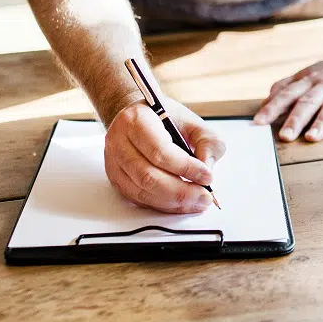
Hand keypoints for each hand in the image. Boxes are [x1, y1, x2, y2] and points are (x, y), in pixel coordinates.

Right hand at [104, 98, 225, 212]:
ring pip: (142, 191)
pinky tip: (180, 204)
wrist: (138, 116)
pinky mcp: (116, 178)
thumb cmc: (164, 118)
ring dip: (172, 202)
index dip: (185, 168)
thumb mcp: (192, 121)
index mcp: (137, 120)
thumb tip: (207, 168)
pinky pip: (138, 199)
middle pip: (148, 176)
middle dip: (180, 191)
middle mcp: (119, 141)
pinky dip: (162, 205)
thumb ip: (208, 142)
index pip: (159, 151)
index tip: (207, 177)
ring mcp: (114, 162)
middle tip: (204, 196)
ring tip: (196, 202)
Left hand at [254, 55, 322, 141]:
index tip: (258, 122)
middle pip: (308, 102)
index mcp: (309, 80)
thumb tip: (265, 102)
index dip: (273, 108)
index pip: (288, 94)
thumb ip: (288, 87)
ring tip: (312, 137)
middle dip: (296, 119)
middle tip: (285, 136)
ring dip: (322, 122)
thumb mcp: (309, 75)